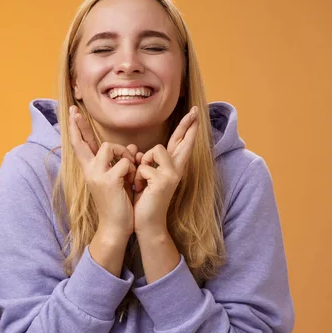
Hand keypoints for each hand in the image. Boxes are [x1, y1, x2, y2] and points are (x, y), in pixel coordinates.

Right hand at [69, 105, 136, 239]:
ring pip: (110, 146)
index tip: (72, 113)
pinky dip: (133, 170)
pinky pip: (124, 162)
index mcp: (91, 170)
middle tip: (74, 110)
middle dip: (79, 125)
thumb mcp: (120, 178)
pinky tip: (133, 182)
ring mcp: (96, 175)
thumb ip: (123, 161)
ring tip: (129, 170)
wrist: (116, 226)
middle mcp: (89, 170)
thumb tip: (132, 146)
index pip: (81, 146)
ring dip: (125, 154)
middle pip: (82, 142)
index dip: (76, 129)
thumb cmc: (119, 202)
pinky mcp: (107, 181)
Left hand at [133, 107, 198, 235]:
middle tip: (195, 110)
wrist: (146, 222)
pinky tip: (141, 190)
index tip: (194, 113)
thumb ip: (143, 162)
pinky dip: (137, 177)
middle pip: (183, 141)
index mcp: (171, 167)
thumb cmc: (143, 199)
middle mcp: (176, 169)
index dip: (187, 128)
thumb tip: (136, 150)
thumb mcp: (143, 177)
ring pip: (156, 150)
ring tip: (141, 181)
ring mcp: (172, 174)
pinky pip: (144, 166)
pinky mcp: (165, 180)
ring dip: (142, 164)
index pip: (179, 143)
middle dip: (188, 125)